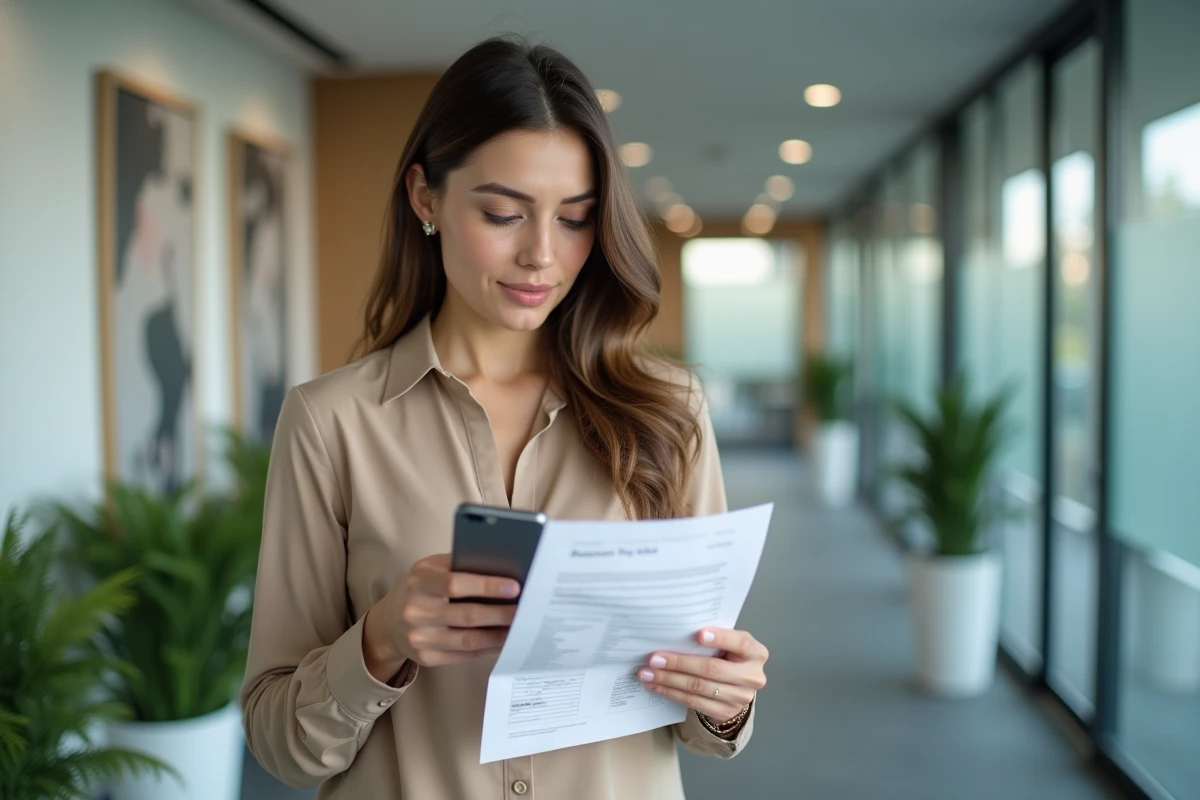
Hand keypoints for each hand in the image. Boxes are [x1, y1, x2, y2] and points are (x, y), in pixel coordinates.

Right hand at [362, 553, 520, 679]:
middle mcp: (416, 611)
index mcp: (419, 582)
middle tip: (527, 610)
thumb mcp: (429, 569)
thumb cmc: (419, 589)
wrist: (388, 623)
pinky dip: (487, 647)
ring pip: (469, 639)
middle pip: (468, 616)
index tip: (515, 587)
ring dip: (499, 634)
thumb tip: (502, 569)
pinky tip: (503, 640)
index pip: (455, 584)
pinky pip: (464, 654)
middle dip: (502, 613)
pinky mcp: (427, 658)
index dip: (487, 586)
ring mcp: (420, 638)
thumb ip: (459, 566)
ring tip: (520, 627)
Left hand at [637, 628, 767, 725]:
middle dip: (679, 663)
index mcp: (755, 653)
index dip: (720, 638)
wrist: (736, 689)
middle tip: (654, 658)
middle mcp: (752, 676)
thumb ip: (714, 638)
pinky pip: (693, 702)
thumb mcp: (729, 645)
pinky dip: (671, 692)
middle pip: (712, 669)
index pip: (740, 643)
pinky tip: (656, 685)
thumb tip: (676, 631)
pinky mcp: (725, 712)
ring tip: (647, 673)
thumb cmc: (728, 658)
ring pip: (698, 687)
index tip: (698, 634)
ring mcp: (740, 698)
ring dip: (669, 680)